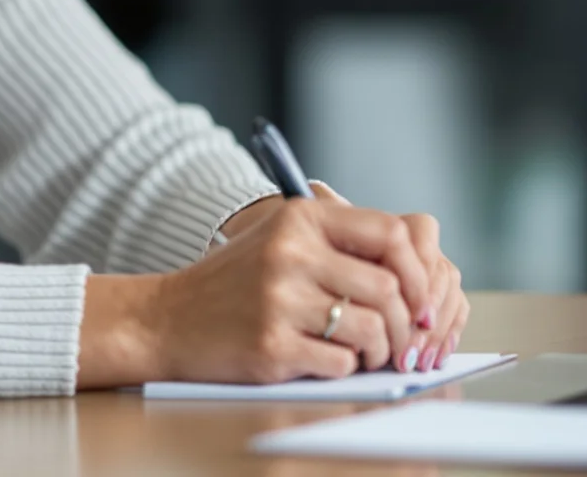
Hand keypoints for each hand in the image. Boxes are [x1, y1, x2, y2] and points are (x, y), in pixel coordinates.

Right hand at [78, 196, 440, 386]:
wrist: (166, 318)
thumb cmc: (233, 282)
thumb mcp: (280, 239)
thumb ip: (338, 242)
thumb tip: (412, 273)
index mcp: (300, 219)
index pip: (391, 234)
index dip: (417, 270)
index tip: (420, 298)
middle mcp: (292, 254)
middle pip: (388, 289)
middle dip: (405, 323)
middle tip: (401, 341)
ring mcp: (280, 300)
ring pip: (371, 329)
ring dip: (378, 350)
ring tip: (365, 353)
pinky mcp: (271, 345)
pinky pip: (340, 362)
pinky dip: (344, 367)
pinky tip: (326, 360)